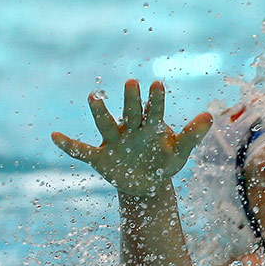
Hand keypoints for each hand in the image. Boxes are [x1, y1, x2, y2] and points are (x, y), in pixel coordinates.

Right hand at [51, 80, 211, 195]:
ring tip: (92, 96)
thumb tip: (209, 116)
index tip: (157, 83)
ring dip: (100, 112)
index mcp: (150, 126)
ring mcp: (114, 142)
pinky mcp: (100, 157)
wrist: (147, 183)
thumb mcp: (180, 151)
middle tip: (132, 82)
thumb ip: (192, 135)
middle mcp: (130, 129)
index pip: (153, 111)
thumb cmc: (164, 162)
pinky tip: (55, 135)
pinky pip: (81, 151)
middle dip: (131, 100)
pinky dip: (69, 145)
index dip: (155, 99)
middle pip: (130, 112)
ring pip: (106, 125)